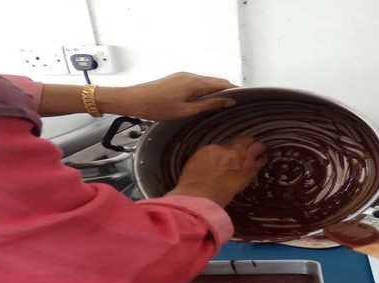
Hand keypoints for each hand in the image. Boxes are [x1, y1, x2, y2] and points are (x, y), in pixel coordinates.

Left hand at [96, 72, 236, 120]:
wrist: (133, 100)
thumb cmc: (156, 107)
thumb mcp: (186, 111)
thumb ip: (209, 105)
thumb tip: (228, 101)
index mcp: (195, 83)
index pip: (223, 84)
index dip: (235, 91)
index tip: (245, 99)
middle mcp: (190, 76)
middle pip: (215, 82)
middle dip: (227, 91)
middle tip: (237, 105)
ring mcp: (183, 76)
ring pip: (206, 82)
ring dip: (215, 91)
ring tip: (223, 105)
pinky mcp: (176, 79)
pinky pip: (196, 83)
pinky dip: (204, 91)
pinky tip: (205, 102)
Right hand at [166, 136, 266, 206]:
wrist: (202, 193)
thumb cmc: (195, 182)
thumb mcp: (197, 163)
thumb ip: (210, 157)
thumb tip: (216, 158)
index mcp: (215, 148)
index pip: (228, 144)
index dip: (231, 146)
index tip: (232, 149)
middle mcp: (231, 151)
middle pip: (246, 140)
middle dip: (249, 141)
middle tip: (250, 143)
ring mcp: (243, 160)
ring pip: (258, 147)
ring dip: (259, 148)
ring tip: (261, 149)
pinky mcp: (250, 173)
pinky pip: (261, 162)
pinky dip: (263, 159)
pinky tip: (263, 160)